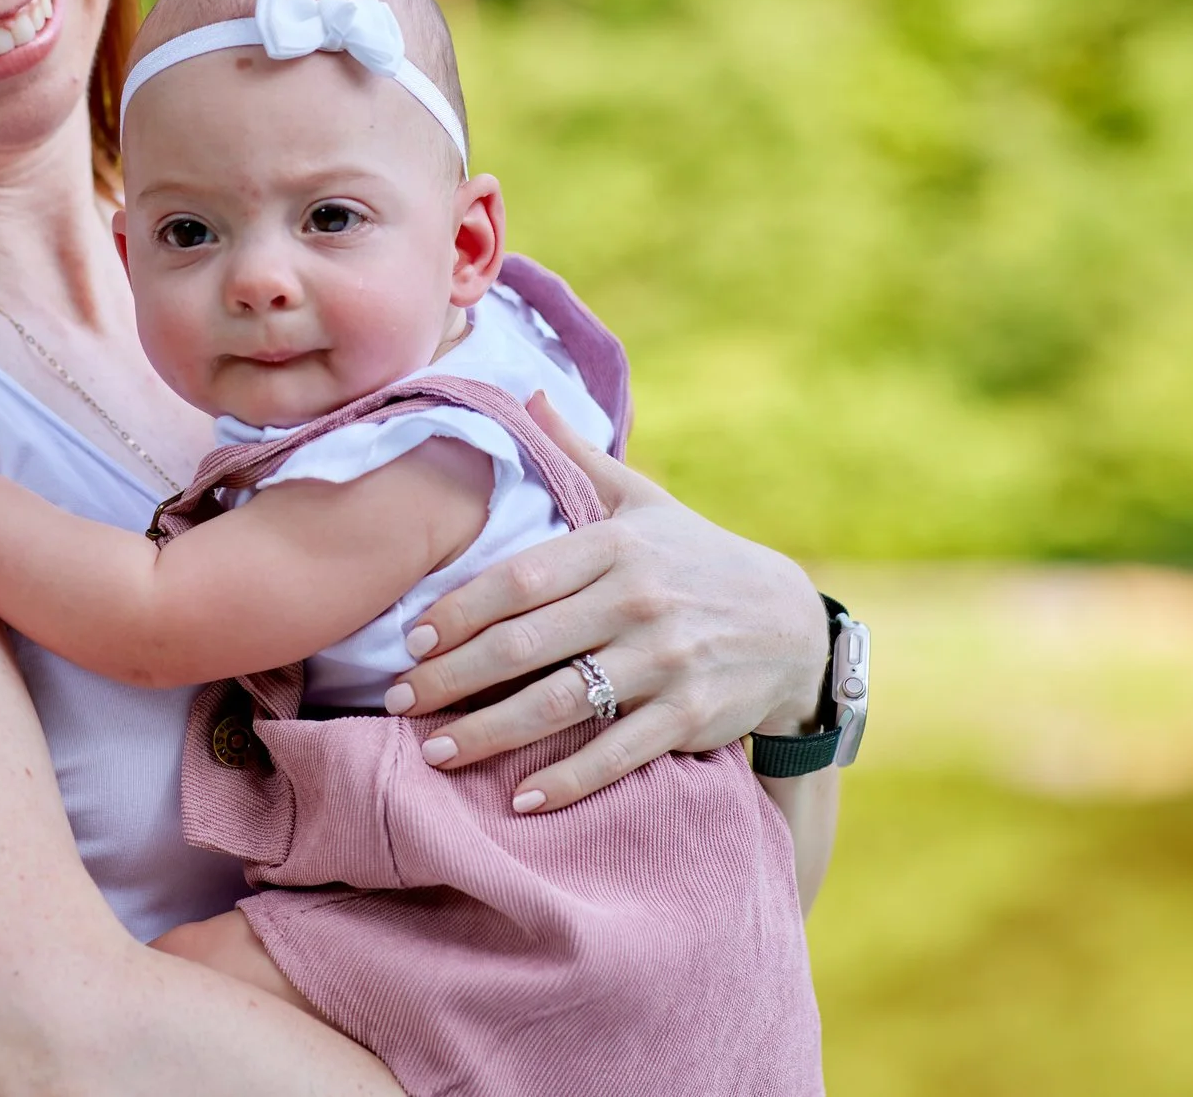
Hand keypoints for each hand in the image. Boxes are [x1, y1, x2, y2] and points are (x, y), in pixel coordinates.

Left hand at [390, 393, 829, 812]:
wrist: (793, 623)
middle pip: (527, 646)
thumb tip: (529, 393)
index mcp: (617, 546)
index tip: (410, 639)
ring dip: (491, 732)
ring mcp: (667, 660)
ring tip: (436, 751)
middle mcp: (640, 600)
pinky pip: (616, 752)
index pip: (519, 579)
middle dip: (453, 677)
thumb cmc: (697, 559)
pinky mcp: (691, 715)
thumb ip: (581, 455)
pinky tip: (519, 799)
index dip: (458, 611)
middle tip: (399, 700)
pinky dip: (567, 779)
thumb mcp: (646, 501)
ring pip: (562, 703)